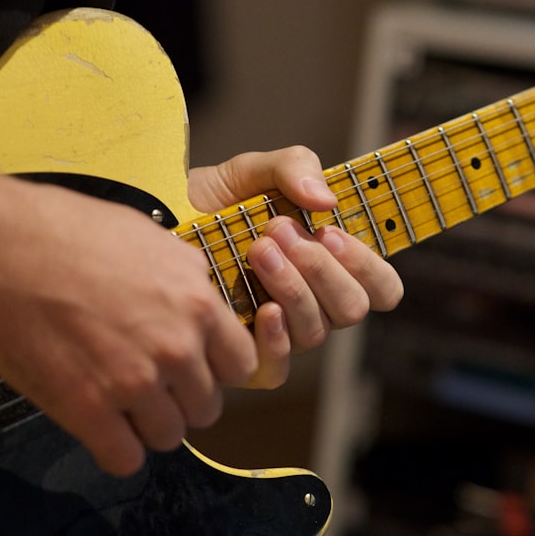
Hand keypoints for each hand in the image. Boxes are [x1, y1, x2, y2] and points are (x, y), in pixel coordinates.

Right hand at [0, 154, 257, 476]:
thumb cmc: (68, 232)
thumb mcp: (154, 240)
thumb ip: (189, 278)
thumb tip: (203, 298)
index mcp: (198, 305)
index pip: (242, 366)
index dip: (217, 370)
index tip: (195, 367)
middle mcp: (176, 348)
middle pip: (207, 407)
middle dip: (182, 400)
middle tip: (152, 385)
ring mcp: (134, 382)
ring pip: (169, 436)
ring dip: (148, 426)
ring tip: (121, 404)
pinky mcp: (87, 410)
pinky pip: (124, 458)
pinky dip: (115, 449)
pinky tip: (99, 427)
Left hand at [189, 146, 402, 388]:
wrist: (152, 224)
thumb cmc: (212, 202)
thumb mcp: (253, 172)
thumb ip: (295, 168)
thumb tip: (326, 201)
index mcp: (331, 266)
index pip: (383, 287)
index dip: (368, 266)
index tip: (330, 231)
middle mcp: (315, 305)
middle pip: (353, 308)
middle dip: (321, 268)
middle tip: (278, 231)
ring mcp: (283, 334)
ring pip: (316, 331)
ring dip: (293, 288)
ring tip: (258, 249)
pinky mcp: (245, 357)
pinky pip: (278, 367)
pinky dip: (277, 339)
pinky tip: (260, 308)